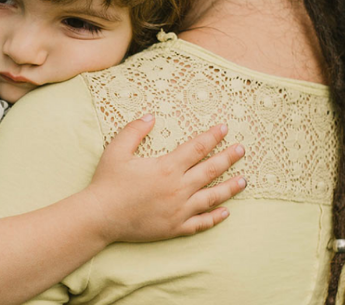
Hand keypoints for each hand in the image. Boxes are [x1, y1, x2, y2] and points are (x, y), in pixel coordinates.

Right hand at [82, 115, 245, 243]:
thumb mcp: (116, 150)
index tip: (224, 128)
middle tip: (242, 150)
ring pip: (212, 197)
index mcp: (166, 168)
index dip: (212, 137)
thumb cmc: (107, 182)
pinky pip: (201, 223)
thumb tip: (151, 116)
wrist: (100, 216)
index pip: (196, 148)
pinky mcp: (175, 227)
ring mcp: (179, 210)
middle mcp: (178, 188)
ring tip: (243, 181)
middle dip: (228, 158)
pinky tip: (225, 212)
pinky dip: (215, 217)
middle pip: (210, 170)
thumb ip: (134, 131)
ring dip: (230, 188)